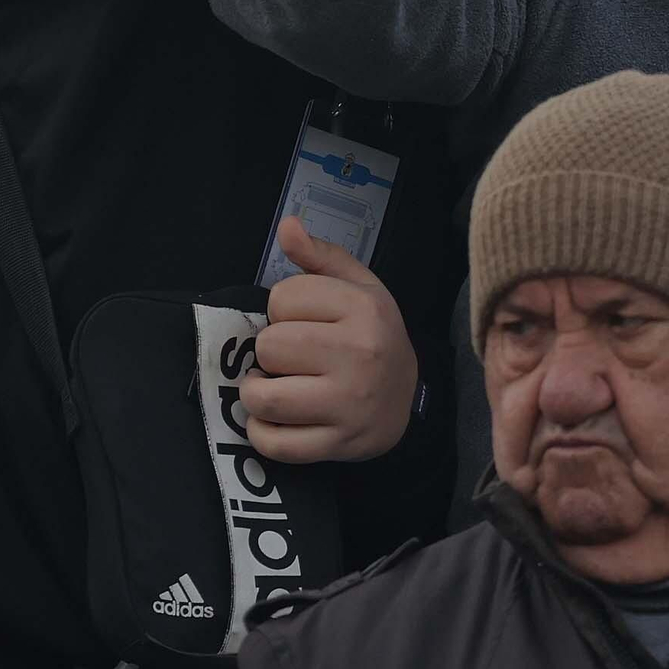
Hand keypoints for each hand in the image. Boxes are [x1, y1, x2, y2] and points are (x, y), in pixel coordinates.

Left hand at [243, 216, 418, 462]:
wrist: (409, 398)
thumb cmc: (375, 335)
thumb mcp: (359, 287)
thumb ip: (320, 256)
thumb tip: (287, 226)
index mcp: (364, 308)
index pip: (283, 298)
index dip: (283, 308)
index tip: (304, 320)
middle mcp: (359, 353)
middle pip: (270, 345)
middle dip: (271, 350)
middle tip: (292, 357)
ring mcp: (348, 403)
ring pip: (264, 396)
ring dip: (258, 391)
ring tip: (275, 385)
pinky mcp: (336, 443)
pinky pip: (274, 442)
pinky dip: (262, 431)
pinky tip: (275, 418)